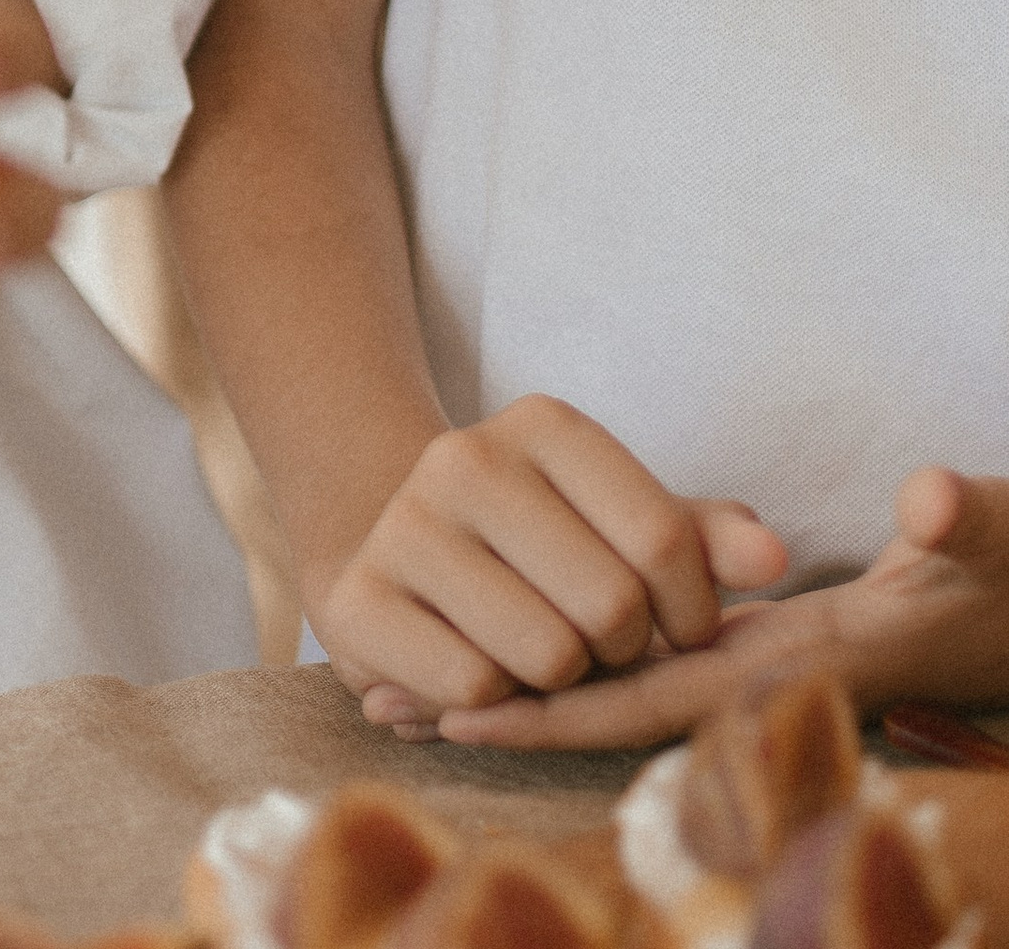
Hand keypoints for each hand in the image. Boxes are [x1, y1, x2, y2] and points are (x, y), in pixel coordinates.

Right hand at [309, 394, 787, 732]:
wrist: (397, 554)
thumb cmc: (543, 549)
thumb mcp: (623, 528)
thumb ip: (702, 540)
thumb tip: (772, 557)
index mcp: (543, 424)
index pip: (667, 542)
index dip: (692, 613)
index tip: (674, 626)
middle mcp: (464, 457)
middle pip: (611, 607)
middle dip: (621, 651)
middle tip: (592, 642)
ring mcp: (403, 525)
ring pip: (545, 656)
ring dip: (558, 682)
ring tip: (534, 650)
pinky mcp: (355, 599)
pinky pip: (474, 690)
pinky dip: (492, 702)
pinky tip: (476, 664)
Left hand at [435, 469, 1008, 750]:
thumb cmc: (1006, 582)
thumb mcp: (989, 546)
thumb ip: (963, 525)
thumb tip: (933, 498)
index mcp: (804, 665)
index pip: (664, 697)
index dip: (567, 711)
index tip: (467, 716)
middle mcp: (763, 681)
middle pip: (610, 706)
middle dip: (508, 711)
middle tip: (394, 708)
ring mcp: (751, 670)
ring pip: (613, 693)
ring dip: (518, 697)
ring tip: (405, 698)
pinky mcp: (747, 652)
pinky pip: (639, 673)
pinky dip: (564, 676)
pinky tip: (488, 670)